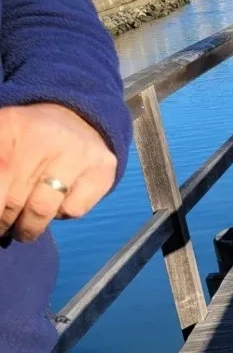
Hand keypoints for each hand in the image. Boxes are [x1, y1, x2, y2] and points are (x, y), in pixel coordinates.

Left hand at [0, 103, 116, 242]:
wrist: (80, 121)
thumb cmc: (31, 138)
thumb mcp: (3, 137)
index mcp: (14, 127)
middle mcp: (47, 138)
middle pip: (15, 197)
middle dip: (6, 220)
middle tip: (3, 228)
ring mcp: (78, 154)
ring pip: (43, 208)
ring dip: (30, 226)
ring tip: (25, 231)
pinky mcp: (102, 171)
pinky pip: (73, 210)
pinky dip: (61, 215)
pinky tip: (57, 206)